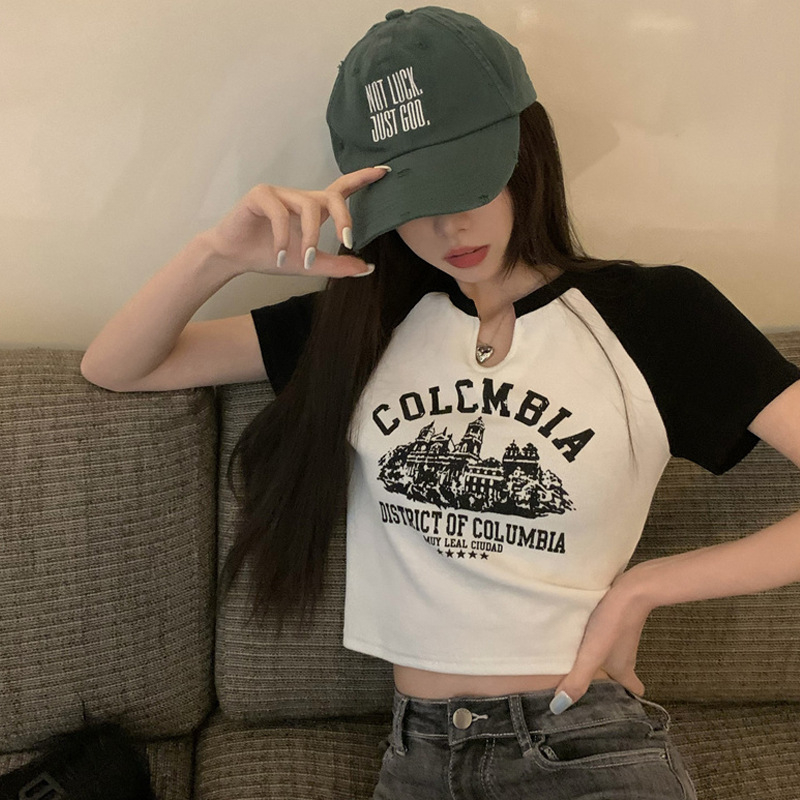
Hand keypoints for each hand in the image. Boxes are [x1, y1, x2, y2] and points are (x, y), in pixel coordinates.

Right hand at [202, 166, 389, 276]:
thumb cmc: (270, 256)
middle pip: (332, 197)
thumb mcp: (309, 265)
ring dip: (310, 237)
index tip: (384, 172)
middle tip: (348, 243)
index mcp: (313, 209)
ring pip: (308, 207)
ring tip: (303, 259)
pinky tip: (280, 256)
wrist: (234, 257)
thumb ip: (337, 265)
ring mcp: (280, 193)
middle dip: (344, 218)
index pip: (341, 189)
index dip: (362, 179)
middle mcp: (299, 197)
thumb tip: (367, 268)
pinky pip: (280, 212)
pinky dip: (284, 237)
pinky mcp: (260, 194)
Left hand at [550, 569, 651, 713]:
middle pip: (620, 674)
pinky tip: (577, 637)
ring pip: (612, 655)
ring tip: (575, 665)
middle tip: (588, 689)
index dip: (626, 700)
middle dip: (608, 683)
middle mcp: (625, 655)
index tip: (615, 707)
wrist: (630, 588)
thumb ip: (577, 680)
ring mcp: (621, 636)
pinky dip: (595, 642)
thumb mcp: (592, 655)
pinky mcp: (614, 619)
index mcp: (623, 668)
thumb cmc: (613, 623)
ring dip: (599, 662)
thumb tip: (558, 708)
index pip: (633, 691)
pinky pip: (606, 637)